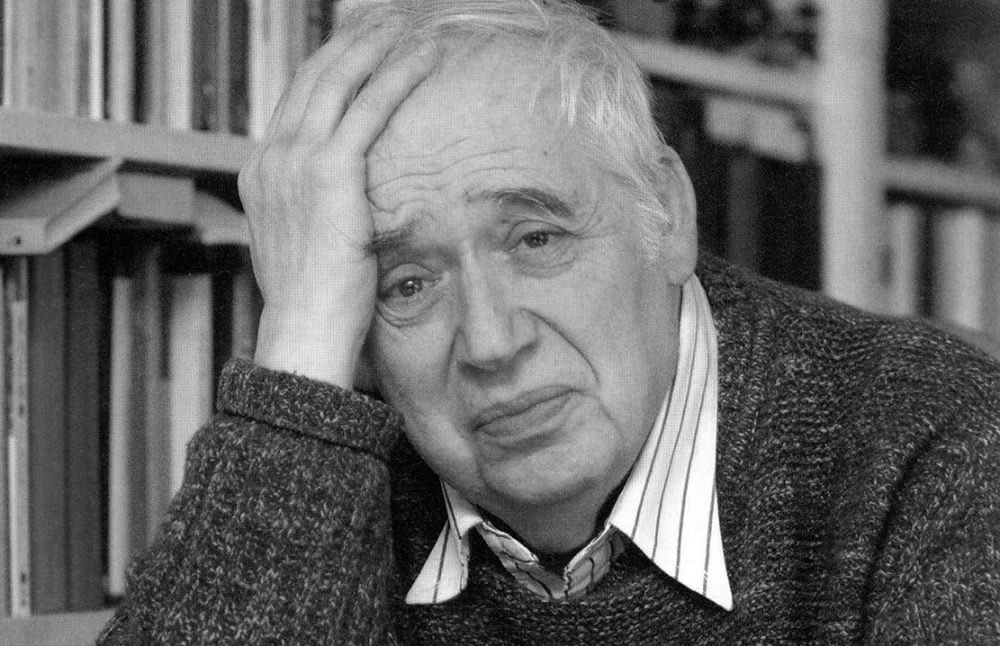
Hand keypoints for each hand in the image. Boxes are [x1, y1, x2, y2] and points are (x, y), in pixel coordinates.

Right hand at [238, 19, 436, 386]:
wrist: (304, 332)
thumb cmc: (315, 301)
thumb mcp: (304, 243)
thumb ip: (315, 208)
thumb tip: (343, 200)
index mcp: (261, 171)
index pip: (298, 101)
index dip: (331, 66)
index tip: (359, 47)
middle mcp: (271, 156)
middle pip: (315, 77)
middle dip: (353, 41)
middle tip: (385, 17)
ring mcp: (294, 160)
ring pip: (340, 80)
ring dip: (378, 45)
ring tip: (408, 24)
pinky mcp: (328, 172)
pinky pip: (370, 107)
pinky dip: (399, 74)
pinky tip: (424, 55)